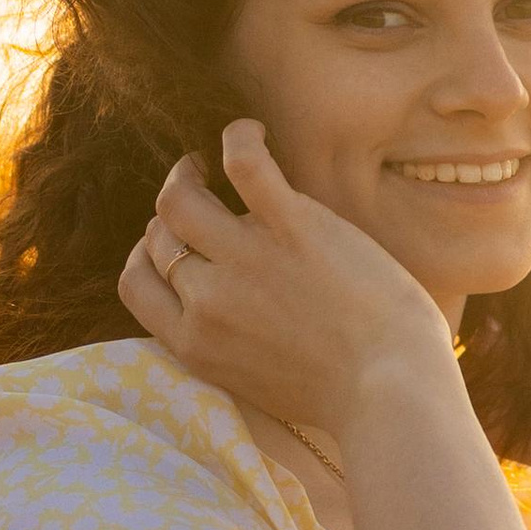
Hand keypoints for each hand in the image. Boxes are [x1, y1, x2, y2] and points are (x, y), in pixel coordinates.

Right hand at [121, 122, 452, 435]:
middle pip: (159, 238)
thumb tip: (223, 315)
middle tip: (200, 201)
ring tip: (206, 165)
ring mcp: (246, 260)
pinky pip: (245, 162)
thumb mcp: (258, 384)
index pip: (137, 283)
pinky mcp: (292, 227)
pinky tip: (252, 131)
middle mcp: (208, 301)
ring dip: (186, 174)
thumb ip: (227, 346)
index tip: (175, 246)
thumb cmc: (344, 397)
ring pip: (179, 198)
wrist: (393, 394)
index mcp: (195, 344)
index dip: (149, 256)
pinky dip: (241, 137)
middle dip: (174, 219)